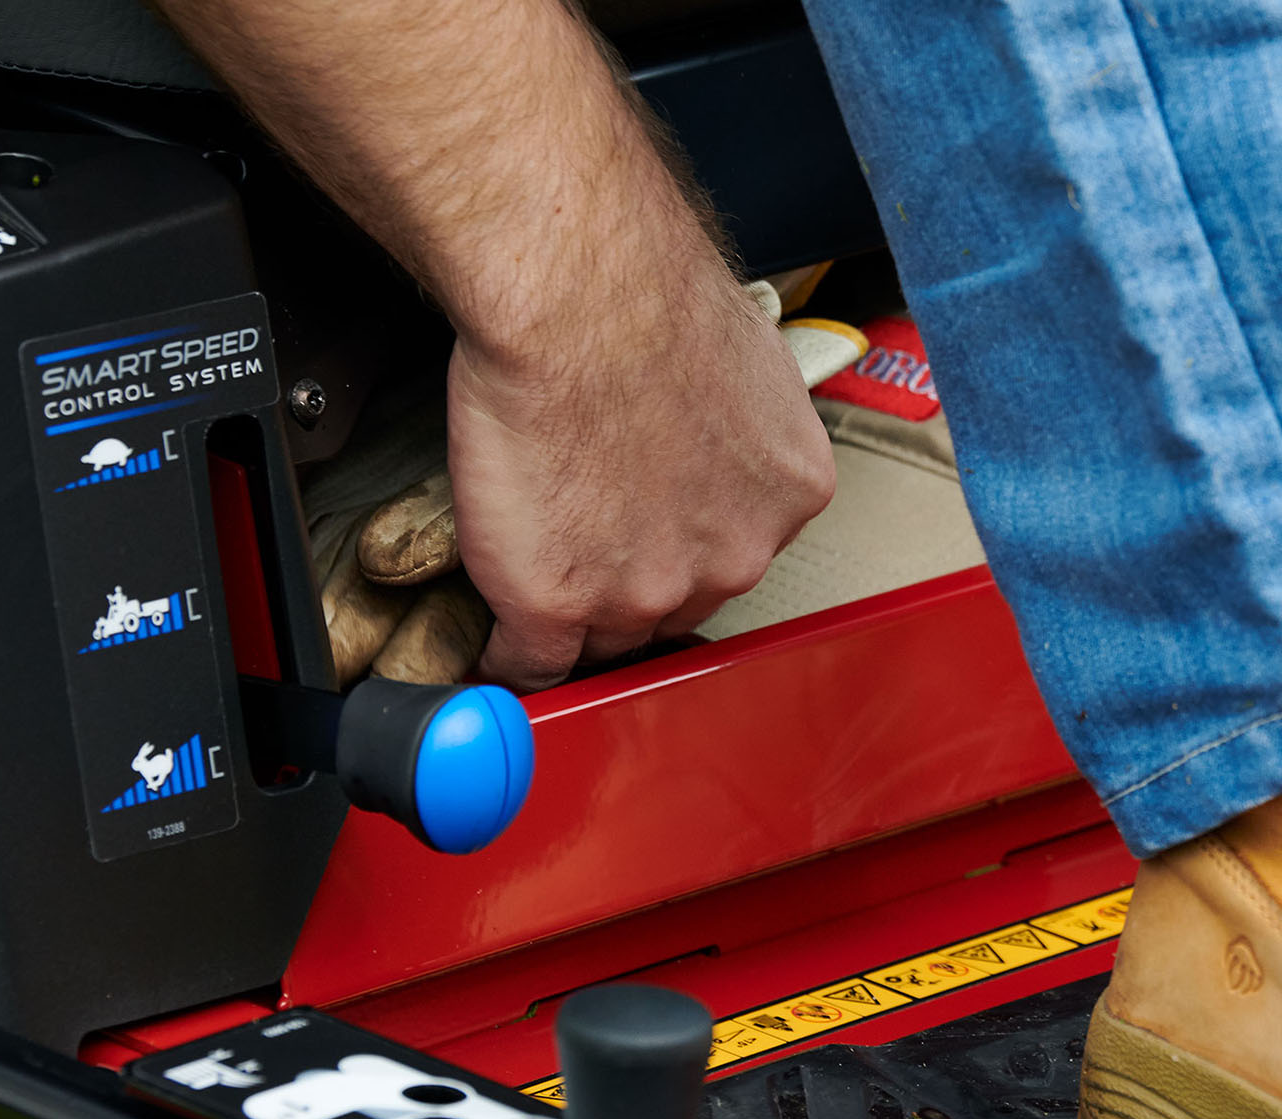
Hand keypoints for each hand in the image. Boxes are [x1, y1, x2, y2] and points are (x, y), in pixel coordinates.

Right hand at [447, 269, 835, 688]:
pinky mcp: (557, 603)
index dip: (680, 547)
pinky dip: (506, 657)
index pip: (732, 553)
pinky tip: (493, 648)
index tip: (648, 542)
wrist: (576, 292)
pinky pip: (531, 662)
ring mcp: (647, 590)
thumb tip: (705, 432)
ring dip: (574, 620)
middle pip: (677, 604)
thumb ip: (737, 427)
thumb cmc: (646, 293)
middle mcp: (734, 557)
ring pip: (607, 637)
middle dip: (635, 584)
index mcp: (789, 495)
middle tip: (586, 554)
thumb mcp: (745, 361)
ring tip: (536, 585)